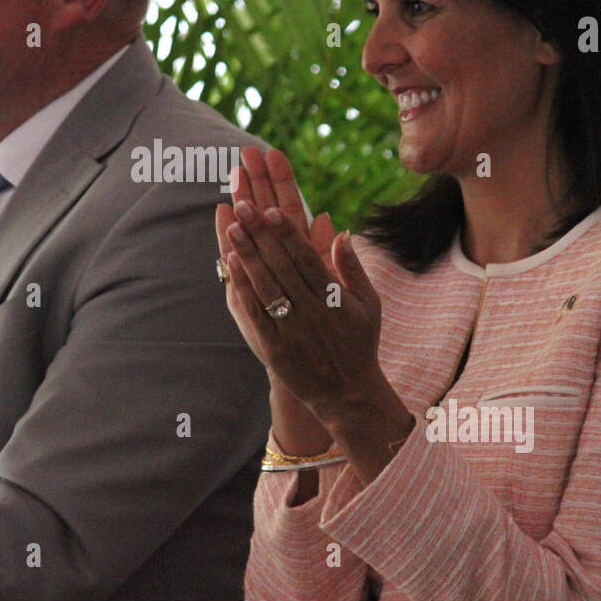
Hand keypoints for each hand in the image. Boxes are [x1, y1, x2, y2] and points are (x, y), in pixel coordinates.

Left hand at [215, 147, 382, 421]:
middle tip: (244, 207)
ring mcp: (291, 330)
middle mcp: (312, 312)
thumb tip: (341, 232)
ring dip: (248, 255)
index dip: (289, 234)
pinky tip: (231, 264)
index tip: (273, 210)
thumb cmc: (358, 343)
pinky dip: (243, 287)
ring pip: (266, 287)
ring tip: (233, 228)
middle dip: (262, 235)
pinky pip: (256, 313)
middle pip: (282, 267)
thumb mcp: (368, 305)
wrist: (346, 393)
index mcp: (334, 299)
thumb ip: (353, 268)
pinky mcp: (274, 347)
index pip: (307, 259)